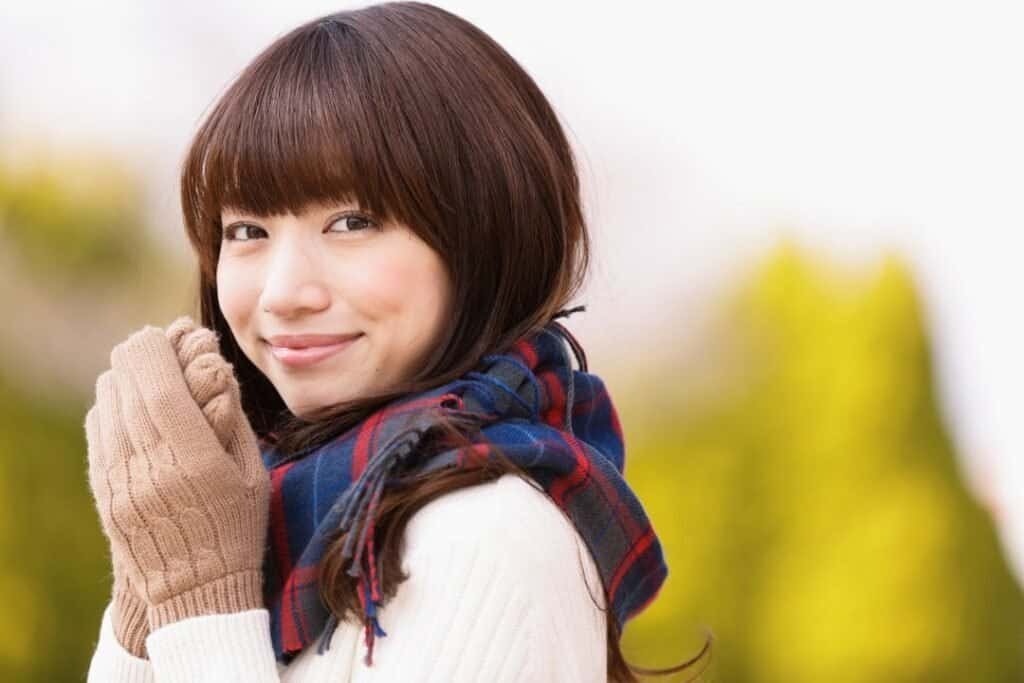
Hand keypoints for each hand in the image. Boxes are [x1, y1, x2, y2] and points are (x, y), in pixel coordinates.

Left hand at [85, 317, 269, 631]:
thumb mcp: (252, 473)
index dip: (155, 353)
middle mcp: (150, 470)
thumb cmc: (237, 527)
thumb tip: (210, 364)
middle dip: (139, 357)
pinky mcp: (104, 493)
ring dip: (123, 379)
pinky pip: (98, 432)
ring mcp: (120, 483)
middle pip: (127, 391)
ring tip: (144, 373)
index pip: (158, 390)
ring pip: (106, 406)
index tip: (161, 332)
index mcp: (194, 464)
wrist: (196, 589)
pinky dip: (111, 406)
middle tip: (152, 343)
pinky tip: (129, 403)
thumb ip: (229, 417)